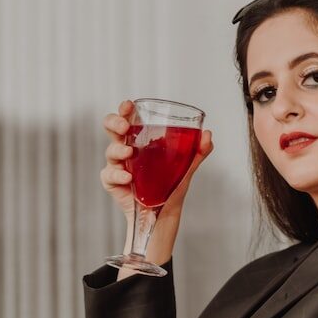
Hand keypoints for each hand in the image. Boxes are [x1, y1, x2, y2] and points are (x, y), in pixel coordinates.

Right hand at [101, 101, 213, 235]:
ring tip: (129, 153)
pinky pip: (109, 175)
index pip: (128, 119)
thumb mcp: (187, 166)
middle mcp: (126, 149)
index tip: (129, 105)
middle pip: (112, 130)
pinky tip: (128, 177)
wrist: (165, 212)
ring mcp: (118, 165)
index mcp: (140, 140)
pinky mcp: (113, 182)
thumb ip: (198, 151)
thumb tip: (208, 134)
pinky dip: (118, 174)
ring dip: (118, 150)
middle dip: (114, 123)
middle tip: (124, 127)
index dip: (125, 110)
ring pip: (110, 151)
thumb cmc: (172, 186)